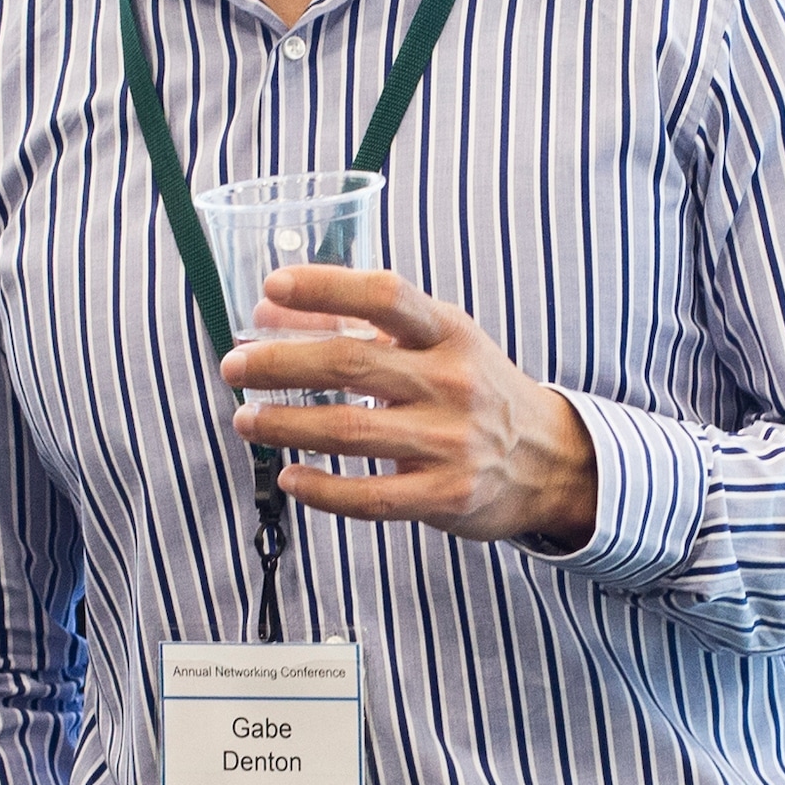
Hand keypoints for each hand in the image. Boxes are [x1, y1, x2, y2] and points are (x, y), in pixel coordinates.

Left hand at [215, 264, 599, 547]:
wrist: (550, 460)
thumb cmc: (478, 391)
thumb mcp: (435, 344)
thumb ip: (359, 325)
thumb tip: (271, 309)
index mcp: (448, 334)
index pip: (384, 296)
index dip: (325, 287)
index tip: (272, 288)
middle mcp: (452, 382)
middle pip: (350, 363)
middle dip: (279, 364)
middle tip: (235, 367)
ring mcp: (451, 441)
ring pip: (349, 430)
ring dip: (286, 425)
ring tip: (247, 420)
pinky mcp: (446, 494)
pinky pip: (370, 496)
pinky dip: (321, 489)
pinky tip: (291, 477)